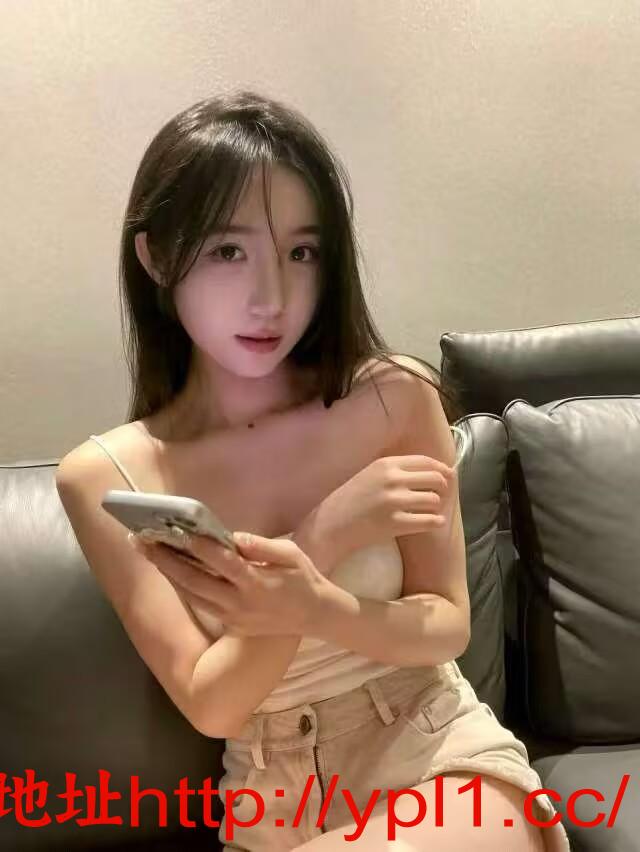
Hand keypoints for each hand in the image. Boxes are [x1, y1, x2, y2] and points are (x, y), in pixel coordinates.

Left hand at [130, 531, 329, 636]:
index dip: (198, 546)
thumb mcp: (290, 555)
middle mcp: (239, 603)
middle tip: (142, 541)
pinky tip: (169, 571)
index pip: (221, 562)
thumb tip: (234, 538)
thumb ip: (262, 547)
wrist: (314, 615)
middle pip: (194, 581)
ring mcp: (232, 616)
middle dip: (166, 560)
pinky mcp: (229, 624)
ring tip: (148, 553)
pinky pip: (199, 603)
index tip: (177, 531)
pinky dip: (182, 586)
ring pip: (191, 594)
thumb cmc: (303, 578)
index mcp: (256, 582)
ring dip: (168, 574)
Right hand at [316, 454, 456, 558]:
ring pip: (434, 500)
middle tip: (440, 496)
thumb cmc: (350, 500)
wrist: (330, 525)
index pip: (425, 461)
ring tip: (431, 510)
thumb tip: (430, 470)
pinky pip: (429, 521)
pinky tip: (435, 522)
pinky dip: (436, 522)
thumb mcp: (369, 474)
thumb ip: (395, 470)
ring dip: (437, 506)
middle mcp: (392, 479)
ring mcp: (394, 501)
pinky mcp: (395, 523)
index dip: (441, 469)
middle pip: (435, 479)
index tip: (449, 475)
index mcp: (386, 464)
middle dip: (443, 488)